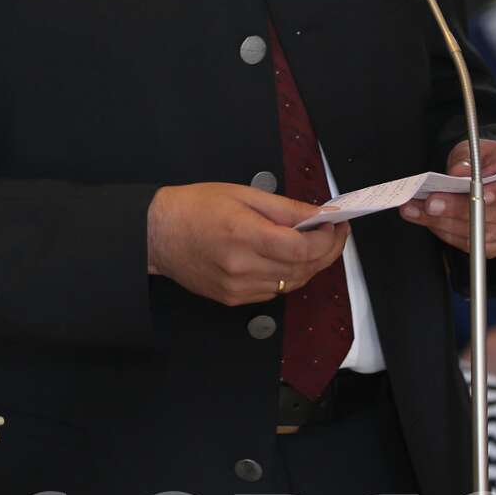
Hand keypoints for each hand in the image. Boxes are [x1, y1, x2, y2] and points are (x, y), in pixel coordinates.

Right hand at [147, 183, 347, 307]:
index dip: (327, 238)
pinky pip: (274, 291)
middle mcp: (242, 267)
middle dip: (327, 251)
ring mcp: (238, 289)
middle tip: (334, 232)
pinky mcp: (233, 300)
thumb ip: (286, 208)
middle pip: (303, 269)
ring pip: (292, 283)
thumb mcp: (243, 194)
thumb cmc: (196, 207)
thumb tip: (320, 214)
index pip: (302, 248)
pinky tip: (287, 257)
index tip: (336, 223)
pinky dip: (289, 275)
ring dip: (310, 265)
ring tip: (314, 242)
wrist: (158, 234)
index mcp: (245, 234)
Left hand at [398, 141, 495, 256]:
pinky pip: (474, 246)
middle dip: (459, 209)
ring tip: (418, 211)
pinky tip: (429, 221)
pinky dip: (448, 234)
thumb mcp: (479, 148)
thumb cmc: (492, 159)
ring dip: (446, 224)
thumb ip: (469, 158)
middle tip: (431, 202)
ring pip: (481, 235)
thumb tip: (458, 173)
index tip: (478, 194)